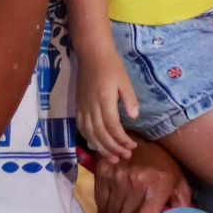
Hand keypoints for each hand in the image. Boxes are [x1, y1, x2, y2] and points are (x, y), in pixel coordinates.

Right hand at [77, 44, 139, 163]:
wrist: (92, 54)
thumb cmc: (112, 66)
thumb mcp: (125, 80)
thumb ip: (129, 99)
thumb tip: (134, 117)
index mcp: (105, 100)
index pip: (112, 127)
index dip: (122, 140)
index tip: (132, 147)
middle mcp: (92, 107)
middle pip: (100, 134)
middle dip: (113, 148)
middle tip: (125, 157)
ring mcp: (83, 108)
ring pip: (90, 134)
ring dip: (101, 148)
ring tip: (112, 158)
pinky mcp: (78, 107)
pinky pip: (82, 128)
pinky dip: (89, 140)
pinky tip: (97, 146)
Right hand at [95, 142, 191, 212]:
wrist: (141, 134)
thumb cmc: (161, 160)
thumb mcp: (178, 179)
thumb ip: (182, 202)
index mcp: (157, 185)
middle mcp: (136, 182)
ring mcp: (117, 177)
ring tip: (129, 204)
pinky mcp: (103, 172)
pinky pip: (101, 202)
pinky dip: (109, 204)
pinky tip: (118, 196)